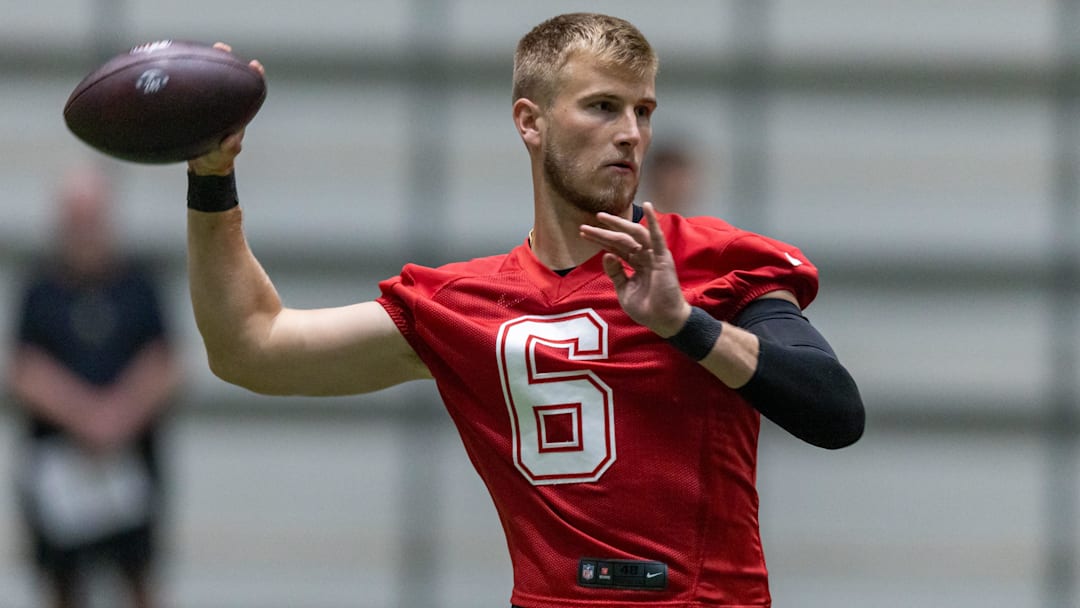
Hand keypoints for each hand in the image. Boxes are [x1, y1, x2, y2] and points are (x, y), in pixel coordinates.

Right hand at [187, 43, 264, 175]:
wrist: (203, 166)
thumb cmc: (217, 161)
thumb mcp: (223, 157)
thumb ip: (229, 149)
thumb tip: (233, 141)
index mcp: (236, 115)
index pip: (249, 93)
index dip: (254, 78)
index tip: (255, 66)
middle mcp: (226, 106)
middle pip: (229, 80)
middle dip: (228, 62)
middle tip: (222, 47)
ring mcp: (211, 106)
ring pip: (210, 81)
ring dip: (207, 64)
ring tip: (203, 49)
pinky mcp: (196, 109)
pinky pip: (193, 90)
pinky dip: (188, 79)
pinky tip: (175, 68)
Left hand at [579, 202, 691, 336]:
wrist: (663, 321)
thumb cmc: (646, 308)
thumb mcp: (623, 290)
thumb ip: (615, 272)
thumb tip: (606, 254)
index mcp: (635, 264)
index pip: (615, 247)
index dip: (600, 240)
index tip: (583, 234)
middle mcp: (644, 256)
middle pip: (621, 239)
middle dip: (603, 232)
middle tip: (586, 225)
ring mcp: (653, 255)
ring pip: (634, 235)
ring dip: (619, 225)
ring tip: (602, 217)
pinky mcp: (662, 257)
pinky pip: (657, 237)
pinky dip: (653, 221)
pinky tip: (647, 206)